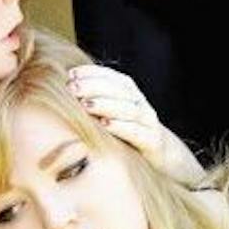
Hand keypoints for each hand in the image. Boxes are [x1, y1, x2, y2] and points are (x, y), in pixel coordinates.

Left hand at [68, 64, 202, 182]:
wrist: (161, 156)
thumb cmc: (128, 133)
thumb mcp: (114, 114)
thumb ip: (96, 102)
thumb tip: (67, 91)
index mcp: (130, 93)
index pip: (111, 76)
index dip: (92, 73)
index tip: (71, 75)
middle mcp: (140, 104)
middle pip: (119, 90)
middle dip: (94, 86)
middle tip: (73, 89)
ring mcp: (148, 122)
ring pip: (128, 109)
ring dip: (106, 105)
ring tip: (86, 104)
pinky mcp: (152, 141)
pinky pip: (136, 132)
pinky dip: (121, 126)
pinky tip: (105, 124)